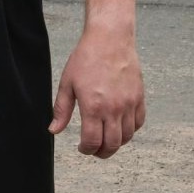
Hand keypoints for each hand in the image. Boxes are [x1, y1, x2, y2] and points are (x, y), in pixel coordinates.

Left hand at [49, 23, 145, 157]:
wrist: (109, 40)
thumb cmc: (85, 59)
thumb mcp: (67, 83)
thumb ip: (61, 110)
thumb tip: (54, 130)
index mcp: (93, 107)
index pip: (92, 141)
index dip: (86, 149)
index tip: (81, 148)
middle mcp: (114, 109)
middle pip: (112, 144)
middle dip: (102, 152)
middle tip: (94, 151)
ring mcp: (129, 104)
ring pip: (127, 137)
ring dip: (117, 143)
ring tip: (106, 140)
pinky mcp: (139, 98)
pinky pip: (138, 123)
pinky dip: (130, 131)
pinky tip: (120, 127)